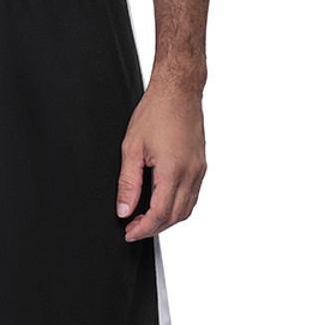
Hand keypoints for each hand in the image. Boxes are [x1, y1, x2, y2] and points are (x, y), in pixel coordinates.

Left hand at [116, 85, 206, 240]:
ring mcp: (199, 170)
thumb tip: (124, 210)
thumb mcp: (131, 148)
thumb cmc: (156, 112)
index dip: (143, 229)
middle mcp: (191, 173)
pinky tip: (161, 202)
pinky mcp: (201, 166)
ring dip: (166, 219)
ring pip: (187, 209)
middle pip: (175, 217)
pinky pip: (192, 196)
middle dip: (154, 228)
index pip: (160, 214)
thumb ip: (128, 183)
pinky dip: (177, 206)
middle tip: (133, 228)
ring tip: (145, 218)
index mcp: (173, 170)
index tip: (130, 233)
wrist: (179, 91)